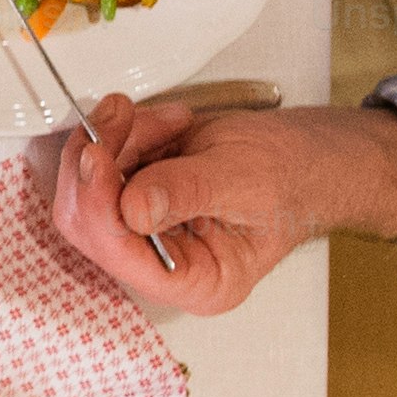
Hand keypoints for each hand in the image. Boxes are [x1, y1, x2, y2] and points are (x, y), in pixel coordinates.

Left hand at [49, 94, 396, 314]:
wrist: (307, 154)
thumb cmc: (293, 176)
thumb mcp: (245, 180)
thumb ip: (187, 193)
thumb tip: (134, 209)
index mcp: (197, 281)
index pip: (120, 255)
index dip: (98, 205)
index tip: (95, 154)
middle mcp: (163, 262)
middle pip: (89, 221)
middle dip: (101, 160)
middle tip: (120, 115)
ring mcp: (146, 228)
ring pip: (91, 184)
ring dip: (120, 138)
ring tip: (171, 120)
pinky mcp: (137, 194)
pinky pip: (105, 161)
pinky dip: (126, 132)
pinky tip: (167, 123)